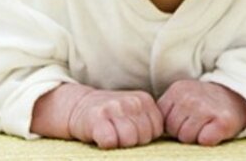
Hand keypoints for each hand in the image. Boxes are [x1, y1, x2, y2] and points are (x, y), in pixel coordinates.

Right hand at [32, 84, 162, 148]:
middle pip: (143, 137)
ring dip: (118, 144)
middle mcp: (132, 102)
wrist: (80, 106)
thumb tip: (165, 145)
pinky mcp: (97, 118)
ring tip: (111, 135)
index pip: (156, 131)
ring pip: (128, 140)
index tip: (131, 131)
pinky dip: (105, 143)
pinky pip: (110, 141)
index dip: (144, 138)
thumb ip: (148, 123)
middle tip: (118, 134)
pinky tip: (100, 136)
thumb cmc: (112, 116)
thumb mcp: (134, 114)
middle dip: (132, 142)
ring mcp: (114, 108)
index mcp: (145, 100)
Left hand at [157, 80, 245, 145]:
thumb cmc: (204, 104)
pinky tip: (214, 129)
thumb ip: (167, 110)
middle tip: (198, 122)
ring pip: (187, 138)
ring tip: (206, 125)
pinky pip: (205, 141)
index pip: (162, 121)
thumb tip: (149, 130)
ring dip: (196, 136)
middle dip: (183, 132)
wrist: (236, 97)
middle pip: (173, 130)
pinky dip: (209, 139)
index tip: (185, 119)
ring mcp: (206, 108)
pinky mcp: (222, 121)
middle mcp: (190, 97)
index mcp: (177, 90)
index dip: (173, 125)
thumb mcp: (182, 98)